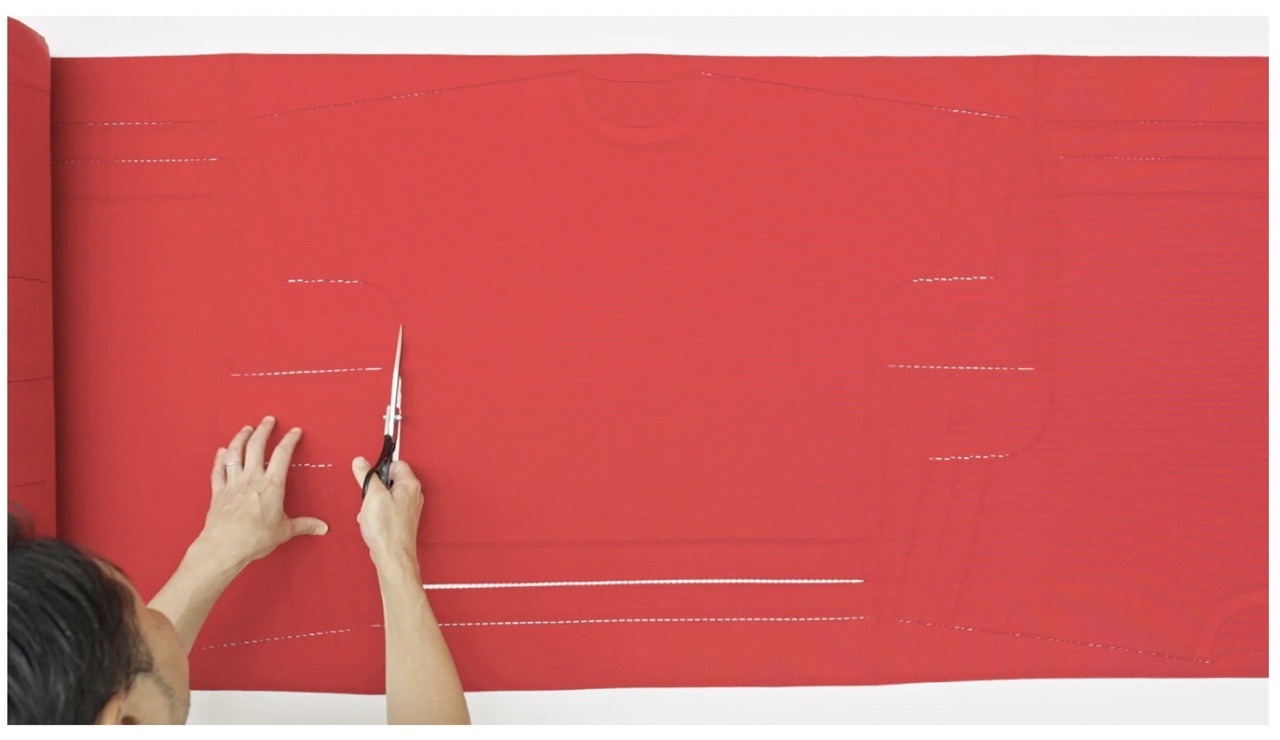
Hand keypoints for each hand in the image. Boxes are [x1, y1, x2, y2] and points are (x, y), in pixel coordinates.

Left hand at [197, 416, 328, 571]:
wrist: (224, 546)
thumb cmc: (255, 538)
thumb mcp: (285, 531)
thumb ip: (304, 525)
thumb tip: (323, 528)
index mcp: (272, 485)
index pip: (282, 454)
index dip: (289, 440)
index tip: (294, 431)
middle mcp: (251, 478)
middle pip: (256, 446)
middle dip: (263, 430)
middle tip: (268, 420)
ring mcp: (233, 483)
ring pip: (235, 453)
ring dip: (240, 438)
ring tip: (246, 429)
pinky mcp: (218, 492)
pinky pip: (218, 470)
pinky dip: (220, 459)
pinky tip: (222, 451)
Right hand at [353, 457, 421, 567]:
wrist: (392, 556)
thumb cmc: (387, 530)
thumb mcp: (372, 496)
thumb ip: (367, 476)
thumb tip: (361, 462)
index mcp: (409, 484)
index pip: (396, 464)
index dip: (380, 469)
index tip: (370, 477)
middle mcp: (412, 495)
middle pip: (389, 480)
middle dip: (374, 490)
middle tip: (370, 499)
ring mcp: (407, 508)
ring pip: (384, 496)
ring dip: (373, 504)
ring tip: (371, 514)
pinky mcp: (401, 519)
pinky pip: (385, 509)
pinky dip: (376, 514)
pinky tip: (373, 523)